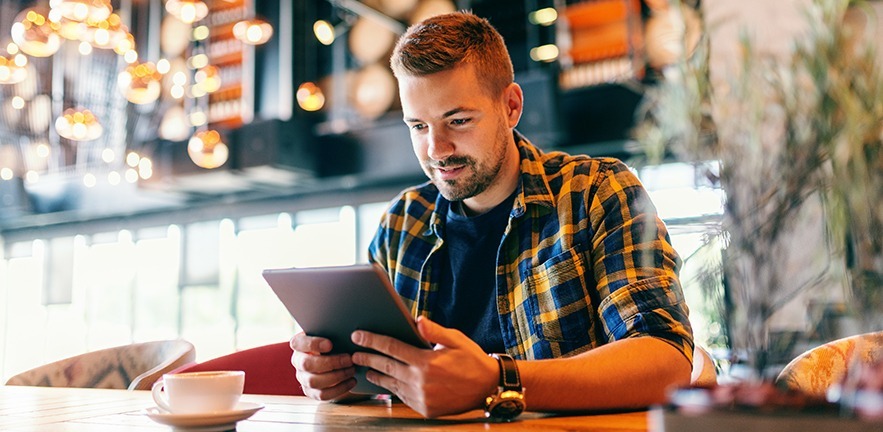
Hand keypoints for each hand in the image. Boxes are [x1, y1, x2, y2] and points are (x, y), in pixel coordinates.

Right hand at [289, 332, 356, 400]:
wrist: (334, 359)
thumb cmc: (333, 342)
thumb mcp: (331, 334)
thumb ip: (333, 333)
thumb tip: (349, 333)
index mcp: (299, 344)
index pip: (297, 343)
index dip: (313, 344)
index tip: (330, 344)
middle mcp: (298, 361)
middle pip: (307, 364)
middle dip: (331, 363)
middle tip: (349, 359)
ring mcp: (303, 378)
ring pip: (314, 381)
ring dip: (337, 376)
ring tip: (352, 370)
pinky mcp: (311, 391)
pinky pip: (322, 394)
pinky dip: (339, 389)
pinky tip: (351, 381)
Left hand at [350, 316, 498, 417]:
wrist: (488, 387)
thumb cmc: (472, 359)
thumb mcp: (456, 340)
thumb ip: (434, 331)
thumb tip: (417, 320)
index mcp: (425, 361)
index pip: (391, 347)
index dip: (372, 340)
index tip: (358, 336)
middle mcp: (420, 381)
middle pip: (385, 367)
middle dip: (367, 358)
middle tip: (353, 353)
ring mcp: (421, 397)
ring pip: (391, 385)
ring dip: (376, 376)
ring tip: (366, 369)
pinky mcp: (424, 408)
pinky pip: (402, 397)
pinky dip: (392, 390)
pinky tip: (387, 383)